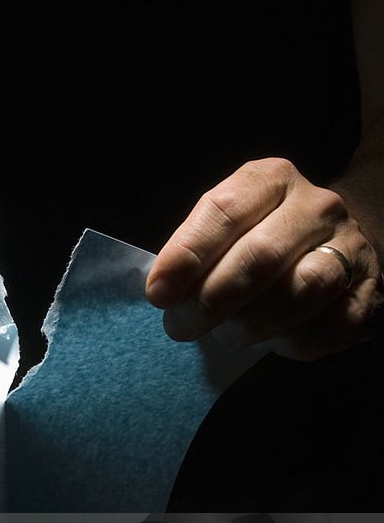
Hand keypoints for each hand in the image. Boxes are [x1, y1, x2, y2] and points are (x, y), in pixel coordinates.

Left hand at [146, 158, 383, 359]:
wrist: (338, 246)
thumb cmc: (263, 239)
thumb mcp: (228, 227)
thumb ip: (197, 251)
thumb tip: (165, 292)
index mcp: (273, 180)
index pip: (225, 210)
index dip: (187, 255)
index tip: (159, 293)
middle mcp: (317, 207)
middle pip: (261, 256)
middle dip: (211, 299)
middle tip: (181, 326)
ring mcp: (350, 249)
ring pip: (299, 292)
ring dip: (249, 324)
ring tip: (224, 335)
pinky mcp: (369, 294)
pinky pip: (327, 327)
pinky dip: (289, 342)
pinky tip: (270, 338)